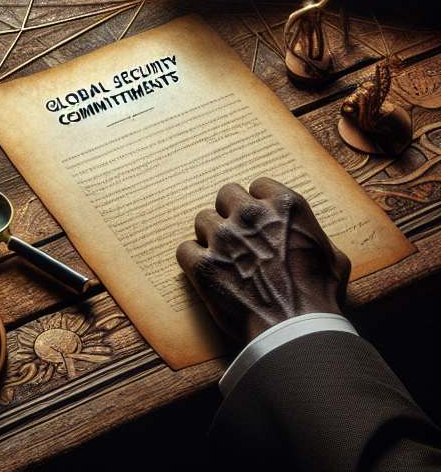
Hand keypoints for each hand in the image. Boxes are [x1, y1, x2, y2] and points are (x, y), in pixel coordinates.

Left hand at [176, 178, 350, 343]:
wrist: (298, 334)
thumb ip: (313, 235)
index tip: (259, 219)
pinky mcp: (203, 264)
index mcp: (285, 206)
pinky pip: (185, 249)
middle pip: (226, 195)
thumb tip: (305, 232)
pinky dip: (194, 260)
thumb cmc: (321, 299)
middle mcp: (251, 215)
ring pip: (203, 219)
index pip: (258, 185)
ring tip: (223, 256)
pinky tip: (207, 271)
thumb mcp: (335, 258)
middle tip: (238, 235)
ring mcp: (224, 238)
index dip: (258, 202)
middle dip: (231, 212)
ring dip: (211, 236)